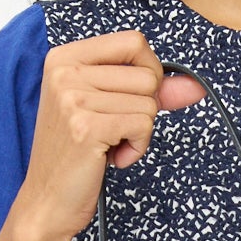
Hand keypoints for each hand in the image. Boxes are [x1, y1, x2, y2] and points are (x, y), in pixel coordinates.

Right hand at [14, 29, 205, 240]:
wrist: (47, 200)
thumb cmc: (76, 154)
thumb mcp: (108, 110)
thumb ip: (150, 91)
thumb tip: (194, 85)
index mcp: (64, 57)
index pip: (133, 41)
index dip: (149, 71)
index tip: (133, 98)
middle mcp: (65, 71)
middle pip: (147, 75)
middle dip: (144, 109)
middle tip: (113, 130)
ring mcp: (74, 97)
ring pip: (149, 103)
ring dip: (139, 133)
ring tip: (109, 145)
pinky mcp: (87, 125)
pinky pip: (144, 125)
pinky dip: (137, 148)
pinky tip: (112, 158)